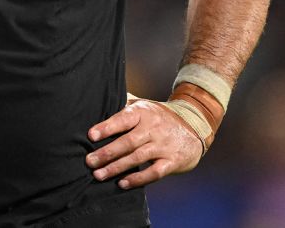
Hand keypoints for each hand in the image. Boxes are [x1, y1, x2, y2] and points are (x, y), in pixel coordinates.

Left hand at [85, 98, 203, 189]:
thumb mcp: (144, 105)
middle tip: (89, 162)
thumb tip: (100, 100)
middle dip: (107, 153)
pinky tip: (122, 183)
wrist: (194, 126)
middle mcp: (153, 128)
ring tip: (99, 175)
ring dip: (117, 168)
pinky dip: (138, 179)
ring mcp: (163, 145)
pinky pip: (153, 172)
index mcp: (143, 112)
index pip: (123, 119)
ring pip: (137, 158)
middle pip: (128, 141)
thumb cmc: (160, 117)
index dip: (106, 127)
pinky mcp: (172, 161)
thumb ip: (125, 104)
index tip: (90, 135)